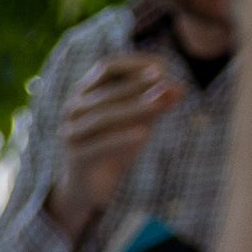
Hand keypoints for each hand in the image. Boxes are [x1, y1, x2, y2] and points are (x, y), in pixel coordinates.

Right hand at [56, 57, 181, 223]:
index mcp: (84, 93)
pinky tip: (145, 134)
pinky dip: (123, 138)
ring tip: (160, 105)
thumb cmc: (114, 145)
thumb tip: (180, 89)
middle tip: (165, 84)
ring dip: (134, 108)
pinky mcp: (75, 158)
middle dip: (137, 86)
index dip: (133, 65)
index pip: (106, 68)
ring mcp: (70, 134)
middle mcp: (72, 109)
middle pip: (106, 91)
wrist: (90, 186)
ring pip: (103, 117)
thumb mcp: (139, 120)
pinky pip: (100, 145)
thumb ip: (156, 105)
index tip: (162, 68)